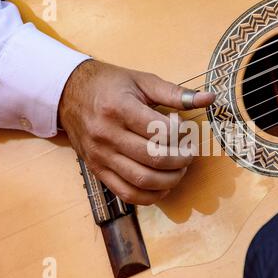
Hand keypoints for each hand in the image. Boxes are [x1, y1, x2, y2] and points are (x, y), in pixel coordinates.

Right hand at [58, 60, 214, 204]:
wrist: (68, 93)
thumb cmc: (109, 85)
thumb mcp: (142, 81)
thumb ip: (176, 93)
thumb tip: (209, 99)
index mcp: (119, 109)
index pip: (162, 132)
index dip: (182, 135)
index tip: (186, 130)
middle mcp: (107, 135)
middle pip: (155, 159)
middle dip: (182, 160)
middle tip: (189, 153)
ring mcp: (101, 156)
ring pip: (143, 180)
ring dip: (170, 180)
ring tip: (179, 168)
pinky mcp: (97, 171)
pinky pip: (127, 194)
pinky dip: (150, 196)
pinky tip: (163, 185)